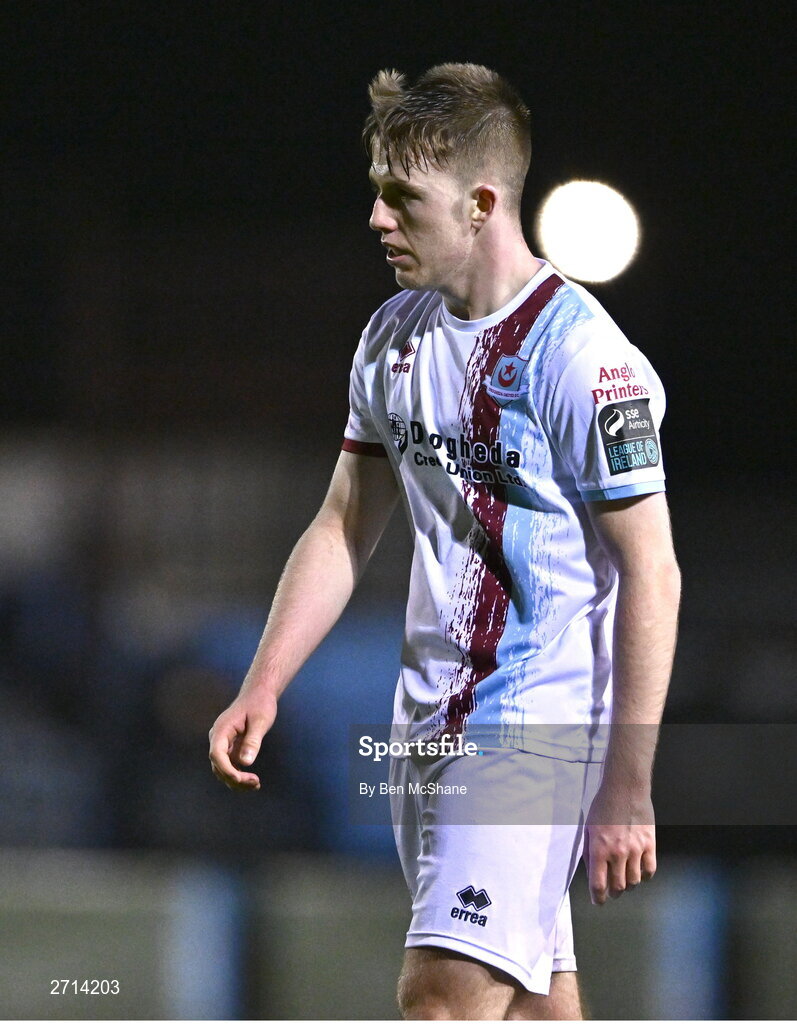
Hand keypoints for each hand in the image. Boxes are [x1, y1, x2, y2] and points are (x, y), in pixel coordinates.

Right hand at [208, 692, 276, 790]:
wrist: (258, 695)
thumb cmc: (260, 704)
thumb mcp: (260, 720)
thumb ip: (253, 741)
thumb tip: (245, 762)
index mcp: (222, 729)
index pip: (216, 753)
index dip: (226, 769)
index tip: (239, 779)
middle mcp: (218, 738)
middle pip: (218, 765)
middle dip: (234, 778)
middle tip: (255, 783)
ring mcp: (223, 745)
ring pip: (223, 769)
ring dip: (236, 781)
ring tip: (256, 785)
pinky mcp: (230, 749)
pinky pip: (230, 767)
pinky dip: (240, 777)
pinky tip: (253, 782)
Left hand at [583, 781, 655, 904]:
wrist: (625, 788)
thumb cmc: (603, 806)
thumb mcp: (588, 829)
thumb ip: (588, 853)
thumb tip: (592, 874)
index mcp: (598, 849)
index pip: (598, 884)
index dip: (598, 898)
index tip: (598, 901)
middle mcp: (617, 853)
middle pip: (618, 887)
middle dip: (613, 893)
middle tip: (612, 891)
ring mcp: (635, 850)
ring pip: (634, 882)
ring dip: (628, 885)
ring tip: (624, 880)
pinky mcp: (650, 845)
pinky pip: (650, 871)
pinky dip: (645, 877)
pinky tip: (639, 872)